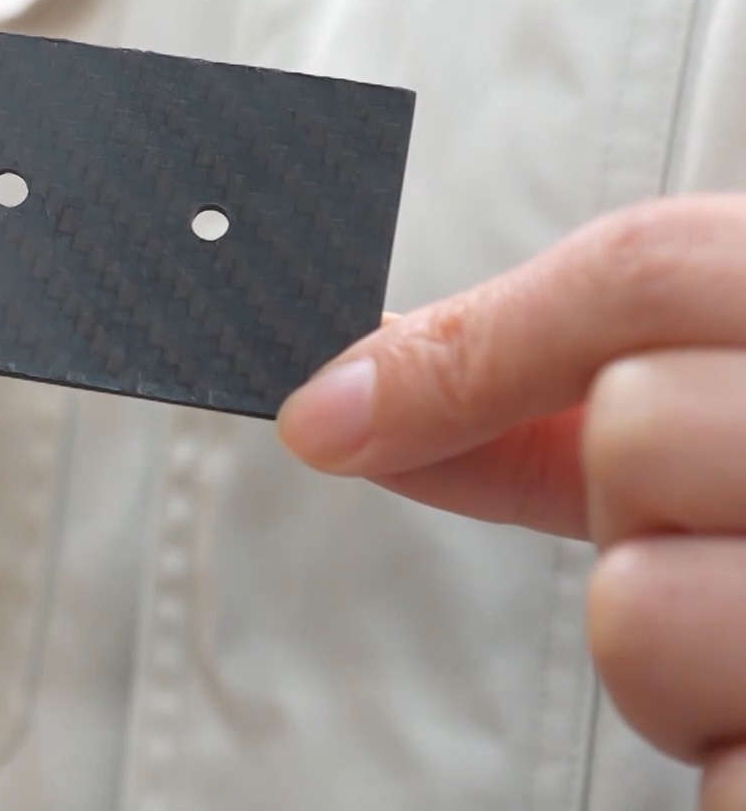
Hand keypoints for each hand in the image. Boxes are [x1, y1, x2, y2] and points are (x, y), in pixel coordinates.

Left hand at [276, 193, 745, 807]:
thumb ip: (565, 399)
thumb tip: (347, 406)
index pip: (654, 269)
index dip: (468, 346)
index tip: (325, 418)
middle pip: (637, 434)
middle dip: (636, 506)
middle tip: (742, 540)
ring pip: (644, 609)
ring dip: (675, 664)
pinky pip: (720, 774)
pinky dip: (729, 766)